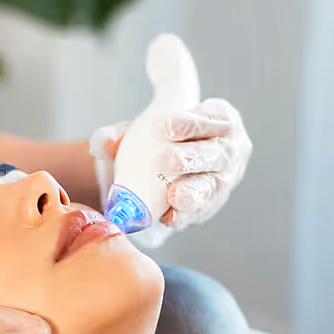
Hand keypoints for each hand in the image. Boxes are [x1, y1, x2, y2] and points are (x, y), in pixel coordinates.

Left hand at [88, 98, 251, 229]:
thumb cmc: (159, 138)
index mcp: (221, 116)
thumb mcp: (141, 128)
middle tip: (167, 160)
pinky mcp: (213, 203)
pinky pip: (203, 210)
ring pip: (213, 185)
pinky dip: (186, 213)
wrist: (168, 162)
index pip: (212, 116)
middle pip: (216, 154)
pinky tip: (171, 217)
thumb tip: (102, 142)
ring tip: (174, 196)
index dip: (192, 123)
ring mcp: (226, 178)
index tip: (165, 126)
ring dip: (193, 192)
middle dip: (192, 157)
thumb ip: (121, 132)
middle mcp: (231, 148)